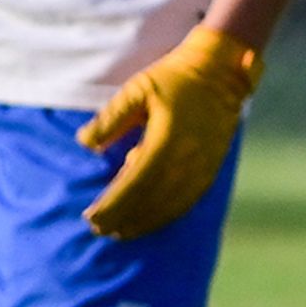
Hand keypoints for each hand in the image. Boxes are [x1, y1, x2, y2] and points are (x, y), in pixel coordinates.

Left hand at [76, 23, 260, 237]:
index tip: (90, 216)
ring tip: (119, 232)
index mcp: (167, 139)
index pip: (134, 183)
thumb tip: (84, 144)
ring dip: (143, 223)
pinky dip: (165, 216)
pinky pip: (187, 202)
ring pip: (170, 207)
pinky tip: (148, 221)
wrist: (220, 74)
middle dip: (122, 218)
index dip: (112, 204)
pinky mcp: (211, 170)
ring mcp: (203, 167)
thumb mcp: (137, 89)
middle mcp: (187, 159)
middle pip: (150, 200)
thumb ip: (110, 119)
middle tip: (98, 229)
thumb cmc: (173, 78)